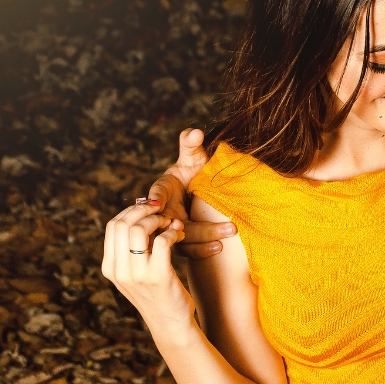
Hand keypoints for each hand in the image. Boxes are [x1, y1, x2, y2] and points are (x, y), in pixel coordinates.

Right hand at [102, 202, 193, 332]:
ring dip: (159, 220)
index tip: (149, 208)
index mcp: (110, 267)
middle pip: (122, 224)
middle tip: (162, 211)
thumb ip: (133, 249)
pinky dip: (173, 232)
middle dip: (144, 210)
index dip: (132, 211)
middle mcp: (119, 271)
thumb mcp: (136, 273)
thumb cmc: (157, 294)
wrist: (170, 324)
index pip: (112, 226)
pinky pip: (163, 241)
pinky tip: (179, 235)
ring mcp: (137, 275)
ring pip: (140, 230)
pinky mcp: (159, 277)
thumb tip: (142, 215)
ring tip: (172, 223)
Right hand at [145, 128, 236, 258]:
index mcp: (160, 192)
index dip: (156, 198)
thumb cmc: (192, 173)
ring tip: (225, 239)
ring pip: (182, 241)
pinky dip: (202, 251)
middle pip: (172, 224)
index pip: (155, 195)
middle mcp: (162, 214)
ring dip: (204, 240)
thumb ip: (191, 147)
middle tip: (229, 226)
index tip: (159, 203)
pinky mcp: (182, 242)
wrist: (197, 192)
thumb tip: (195, 132)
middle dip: (201, 227)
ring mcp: (171, 230)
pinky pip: (188, 251)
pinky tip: (218, 248)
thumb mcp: (192, 159)